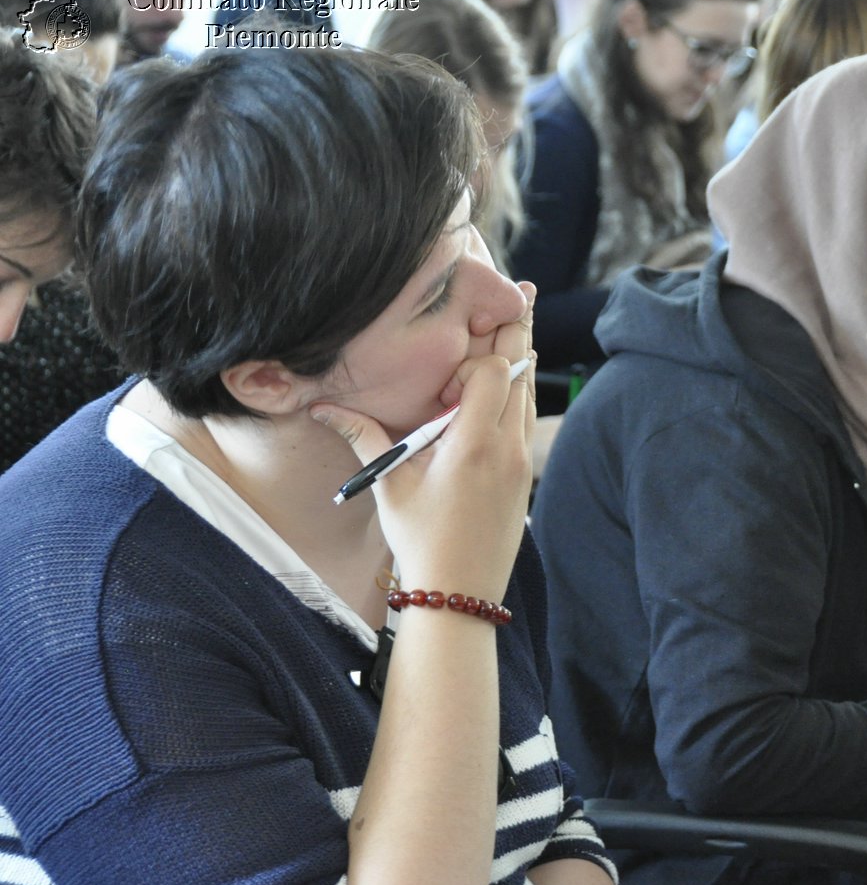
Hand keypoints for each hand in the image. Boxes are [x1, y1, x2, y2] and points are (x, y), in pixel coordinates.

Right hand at [313, 283, 536, 598]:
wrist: (459, 593)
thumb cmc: (421, 541)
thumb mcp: (390, 485)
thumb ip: (363, 436)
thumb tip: (320, 407)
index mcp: (474, 444)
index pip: (494, 371)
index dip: (475, 359)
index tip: (448, 376)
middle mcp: (507, 447)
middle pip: (521, 371)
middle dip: (515, 332)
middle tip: (520, 291)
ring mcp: (521, 461)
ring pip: (529, 395)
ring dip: (518, 363)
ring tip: (518, 323)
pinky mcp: (525, 475)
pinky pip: (527, 420)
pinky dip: (518, 396)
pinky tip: (506, 385)